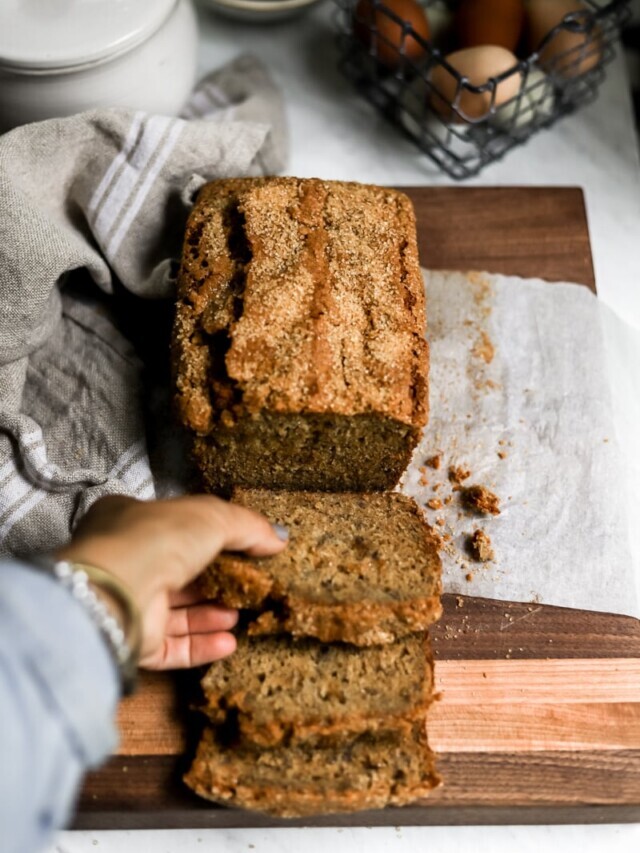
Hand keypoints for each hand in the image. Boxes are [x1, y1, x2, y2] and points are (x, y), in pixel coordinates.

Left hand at [56, 494, 286, 669]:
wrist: (116, 592)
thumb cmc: (157, 539)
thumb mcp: (212, 516)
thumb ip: (248, 526)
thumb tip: (279, 538)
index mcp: (130, 521)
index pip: (176, 529)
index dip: (210, 537)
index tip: (242, 549)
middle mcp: (126, 562)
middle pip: (180, 573)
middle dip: (216, 581)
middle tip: (249, 586)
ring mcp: (129, 604)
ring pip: (178, 613)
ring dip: (212, 614)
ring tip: (240, 615)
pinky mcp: (134, 643)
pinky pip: (174, 646)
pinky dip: (202, 644)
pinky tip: (229, 642)